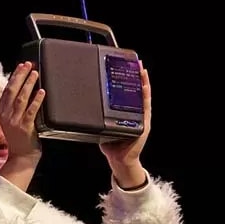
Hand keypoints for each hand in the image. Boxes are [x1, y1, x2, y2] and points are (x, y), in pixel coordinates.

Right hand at [0, 62, 45, 160]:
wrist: (21, 156)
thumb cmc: (19, 137)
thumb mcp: (10, 119)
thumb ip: (13, 106)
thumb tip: (23, 87)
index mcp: (0, 111)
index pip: (6, 89)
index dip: (14, 76)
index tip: (21, 66)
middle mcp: (5, 115)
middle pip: (12, 91)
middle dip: (20, 76)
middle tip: (28, 65)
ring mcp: (14, 122)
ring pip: (21, 98)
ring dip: (28, 85)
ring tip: (35, 74)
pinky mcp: (25, 127)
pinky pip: (31, 111)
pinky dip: (36, 101)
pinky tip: (41, 92)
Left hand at [100, 62, 150, 186]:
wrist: (120, 160)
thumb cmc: (110, 145)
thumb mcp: (101, 127)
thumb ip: (94, 117)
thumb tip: (79, 107)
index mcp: (125, 113)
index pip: (126, 93)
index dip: (127, 80)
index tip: (124, 66)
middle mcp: (135, 113)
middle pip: (136, 91)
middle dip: (137, 77)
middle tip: (135, 63)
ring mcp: (141, 118)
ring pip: (143, 97)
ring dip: (143, 83)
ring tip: (141, 71)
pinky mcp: (144, 124)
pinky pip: (145, 108)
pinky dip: (144, 97)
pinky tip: (144, 87)